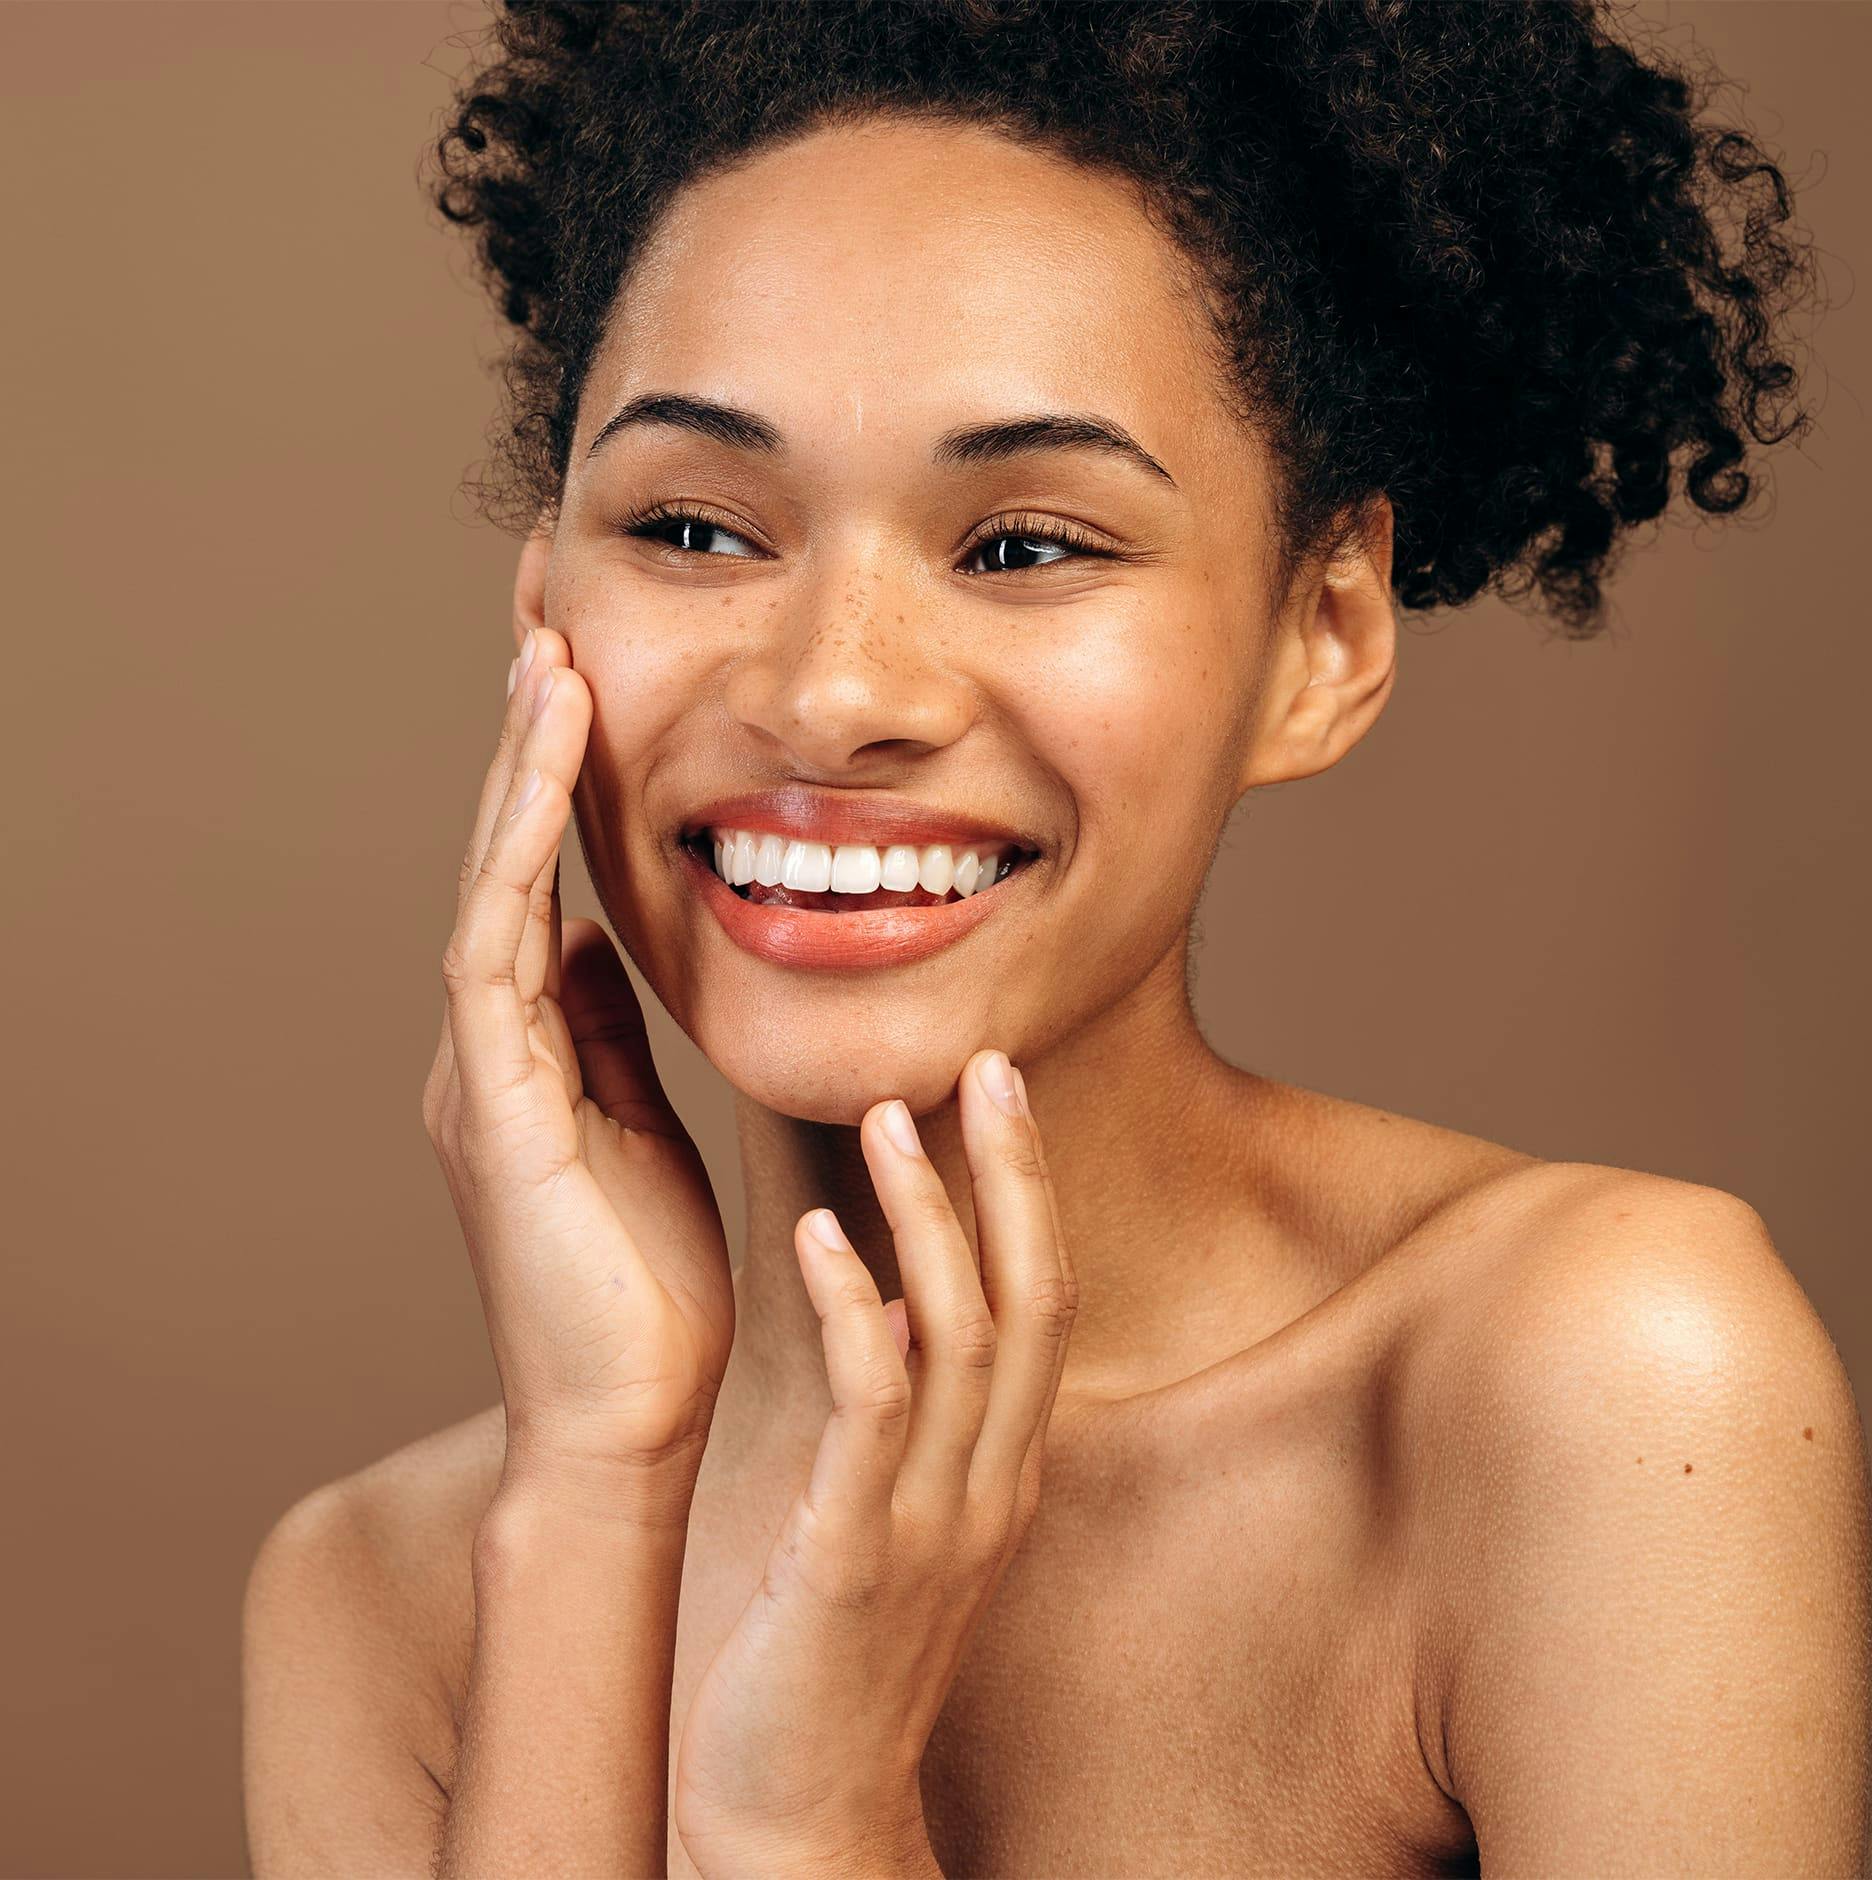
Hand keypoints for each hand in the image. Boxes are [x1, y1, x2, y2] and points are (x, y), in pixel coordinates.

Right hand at [422, 625, 734, 1507]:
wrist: (626, 1422)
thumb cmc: (648, 1288)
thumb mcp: (636, 1128)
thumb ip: (606, 1036)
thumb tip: (603, 941)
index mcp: (531, 1046)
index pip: (542, 877)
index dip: (559, 770)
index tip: (586, 664)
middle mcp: (491, 1043)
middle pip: (504, 854)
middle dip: (526, 732)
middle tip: (545, 603)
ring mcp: (482, 1070)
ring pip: (492, 880)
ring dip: (520, 764)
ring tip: (546, 645)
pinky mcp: (496, 1104)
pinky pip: (501, 946)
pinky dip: (524, 848)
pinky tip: (552, 759)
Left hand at [672, 1049, 1078, 1877]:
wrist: (798, 1816)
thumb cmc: (829, 1655)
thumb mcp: (892, 1520)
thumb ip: (911, 1421)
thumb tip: (903, 1308)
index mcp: (996, 1472)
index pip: (1042, 1305)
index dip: (1028, 1194)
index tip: (999, 1091)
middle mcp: (985, 1487)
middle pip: (1031, 1300)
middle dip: (1012, 1176)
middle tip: (986, 1062)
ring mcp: (929, 1524)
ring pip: (960, 1336)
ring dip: (930, 1217)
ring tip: (887, 1116)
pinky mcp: (853, 1557)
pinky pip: (869, 1412)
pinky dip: (856, 1312)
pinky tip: (821, 1238)